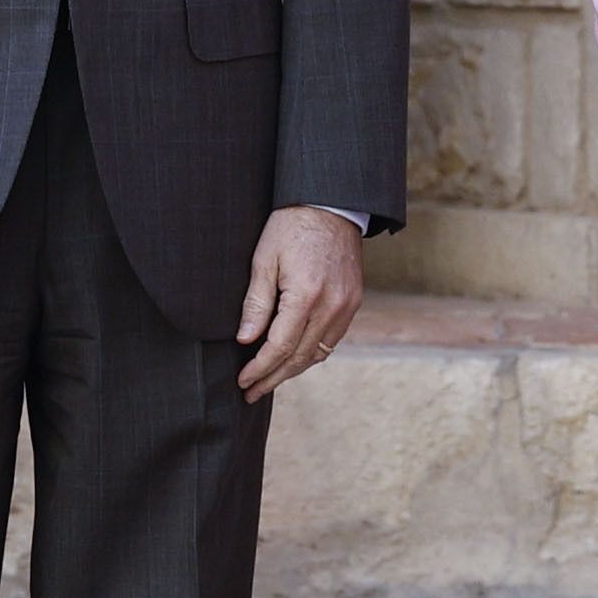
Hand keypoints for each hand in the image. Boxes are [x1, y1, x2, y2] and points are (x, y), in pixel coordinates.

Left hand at [235, 206, 368, 396]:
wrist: (331, 204)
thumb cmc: (291, 227)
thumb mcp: (264, 260)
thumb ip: (256, 303)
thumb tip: (245, 341)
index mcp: (306, 295)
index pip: (280, 346)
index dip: (260, 368)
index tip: (243, 381)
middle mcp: (332, 306)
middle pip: (300, 358)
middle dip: (273, 378)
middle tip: (251, 393)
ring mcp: (347, 306)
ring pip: (318, 354)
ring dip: (293, 371)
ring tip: (268, 381)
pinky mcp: (354, 302)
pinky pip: (332, 340)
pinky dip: (311, 354)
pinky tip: (294, 359)